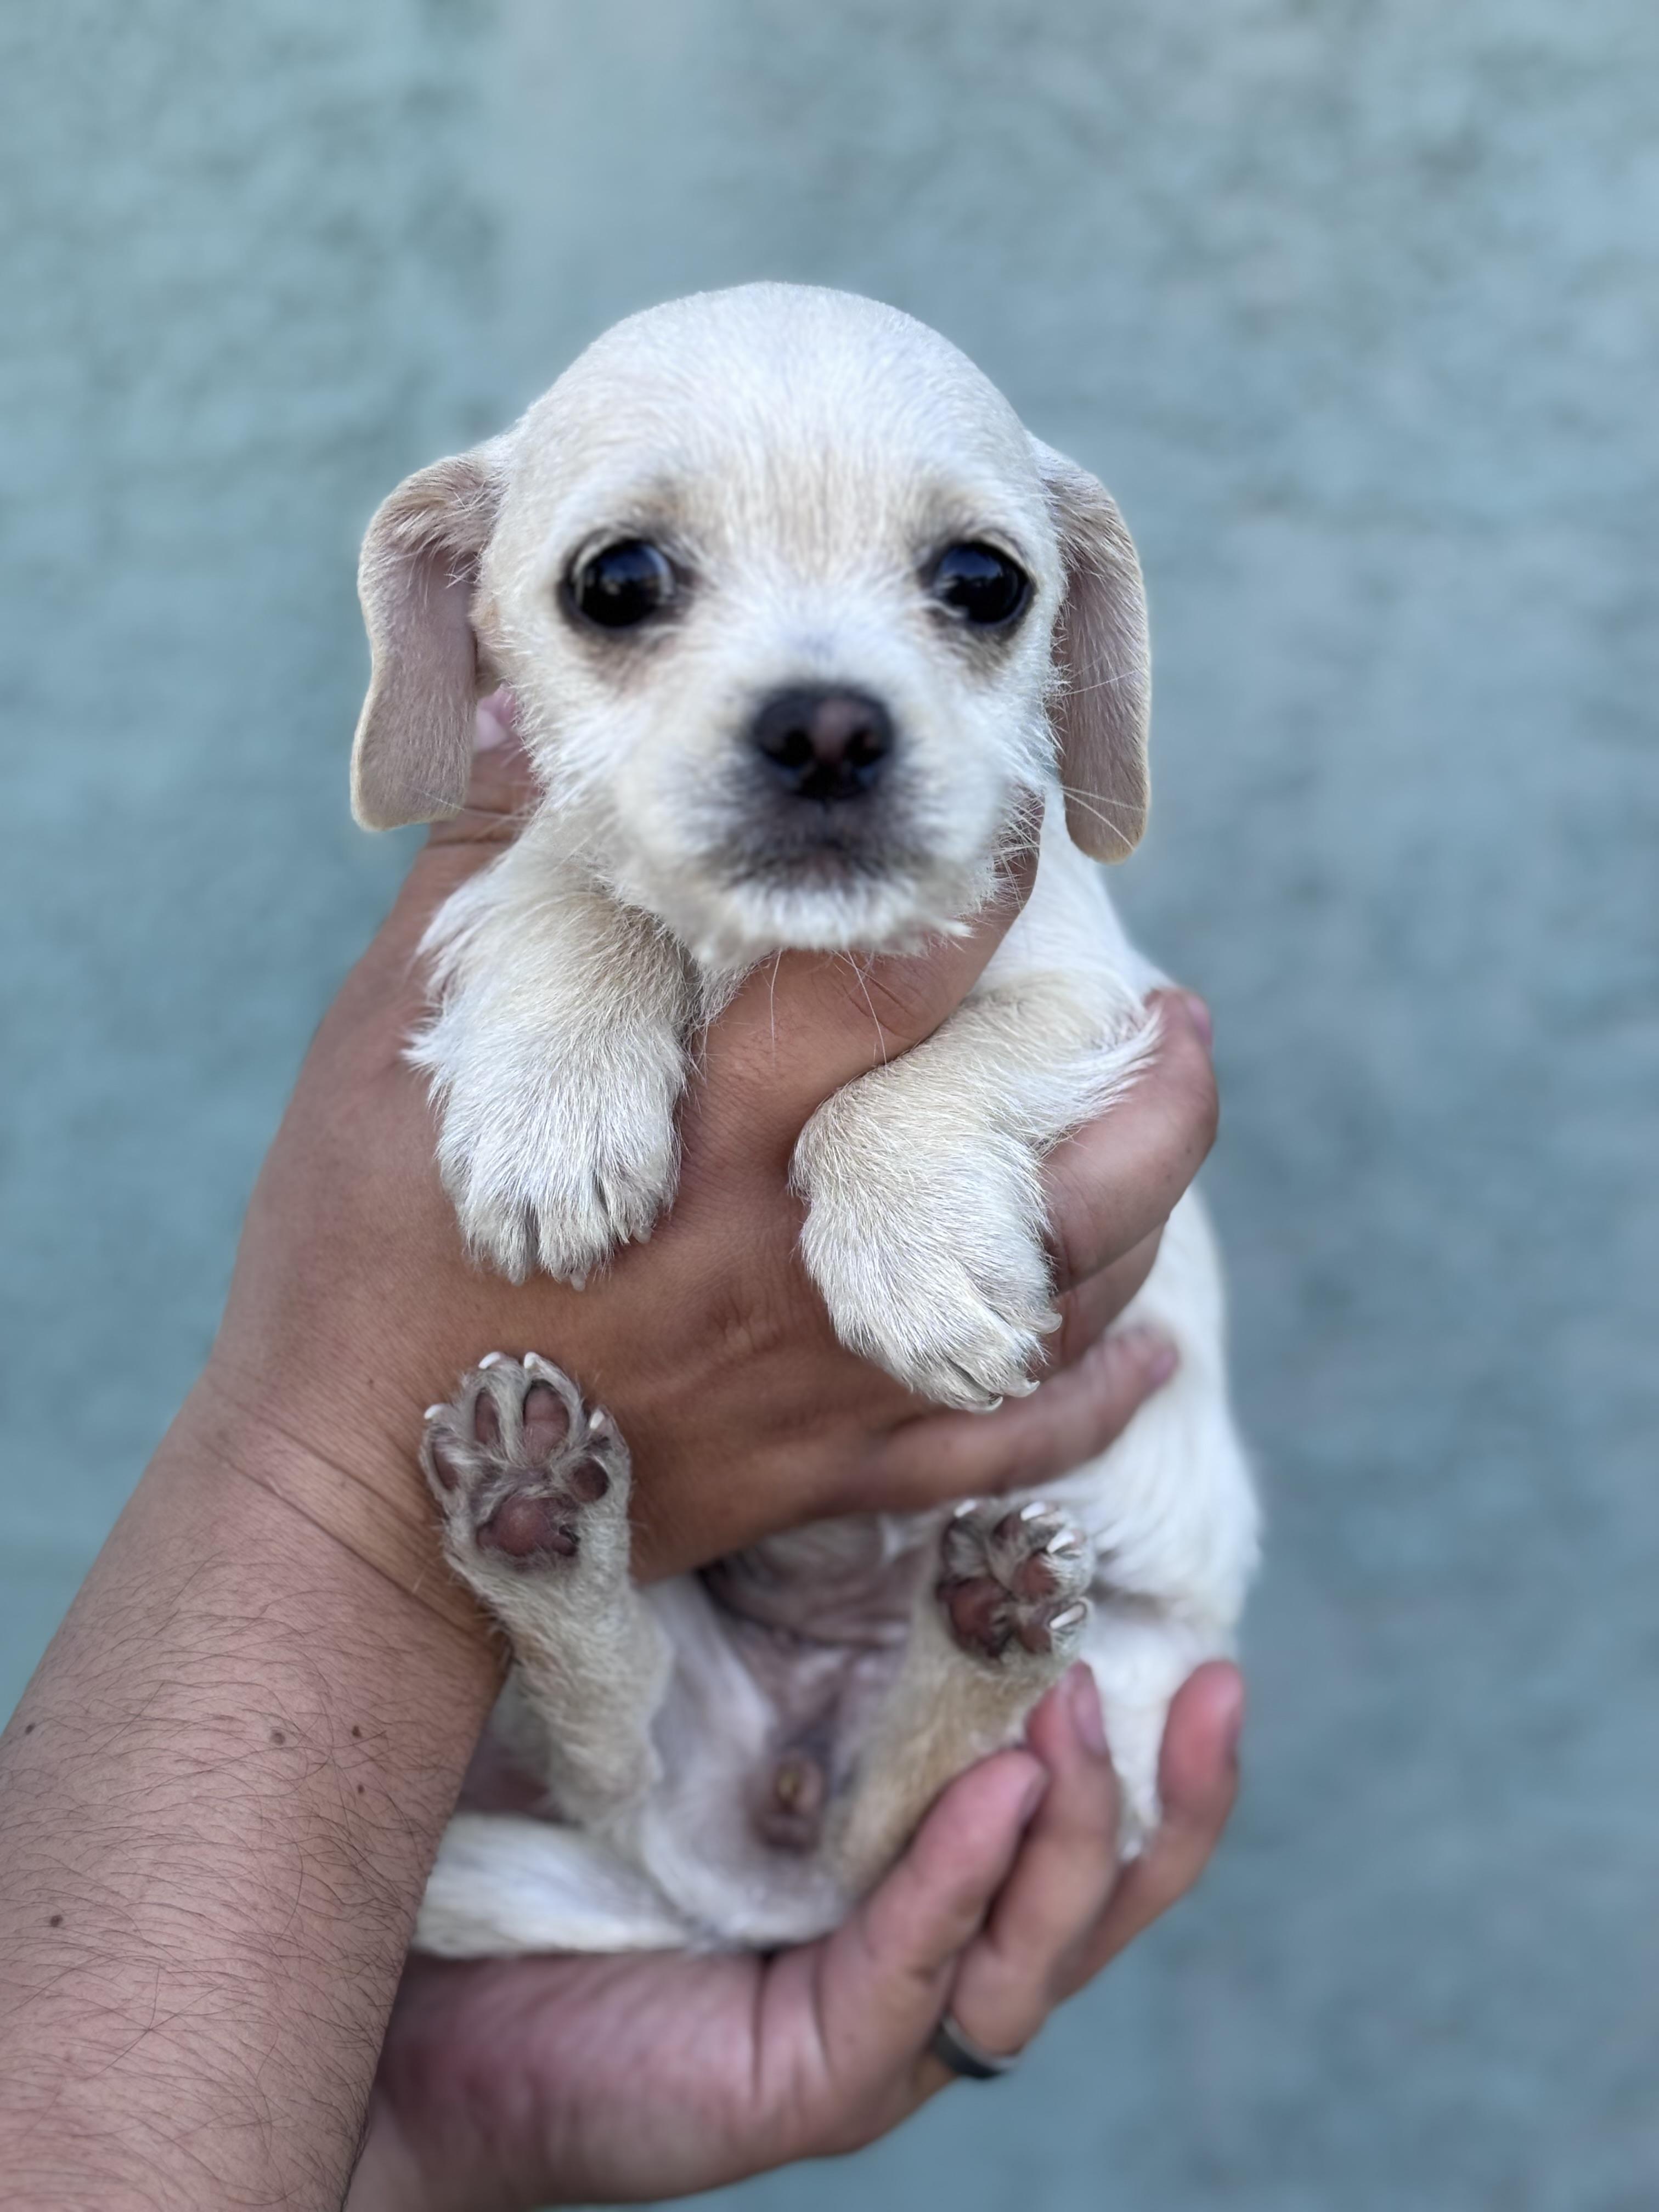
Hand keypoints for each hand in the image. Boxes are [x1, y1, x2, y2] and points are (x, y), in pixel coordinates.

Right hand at [204, 695, 1219, 1579]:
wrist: (359, 1506)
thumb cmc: (361, 1268)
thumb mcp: (390, 1052)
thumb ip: (486, 885)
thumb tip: (525, 716)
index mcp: (703, 1142)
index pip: (875, 993)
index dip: (971, 898)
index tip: (1024, 825)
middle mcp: (796, 1263)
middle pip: (1028, 1168)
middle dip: (1124, 1077)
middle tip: (1175, 1007)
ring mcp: (829, 1383)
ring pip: (1051, 1304)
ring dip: (1140, 1210)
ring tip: (1173, 1126)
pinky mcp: (827, 1475)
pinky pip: (1001, 1451)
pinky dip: (1091, 1399)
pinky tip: (1150, 1352)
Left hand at [349, 1662, 1242, 2210]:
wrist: (411, 1999)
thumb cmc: (548, 1836)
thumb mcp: (693, 1714)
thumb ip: (783, 1636)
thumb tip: (836, 1455)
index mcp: (911, 1881)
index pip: (1073, 1827)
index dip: (1160, 1752)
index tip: (1209, 1643)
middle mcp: (916, 1962)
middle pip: (1099, 1905)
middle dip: (1168, 1800)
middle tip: (1210, 1682)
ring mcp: (873, 2037)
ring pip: (1034, 1957)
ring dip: (1079, 1836)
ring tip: (1081, 1714)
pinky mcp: (807, 2084)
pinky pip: (912, 1984)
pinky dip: (959, 1885)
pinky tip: (994, 1795)